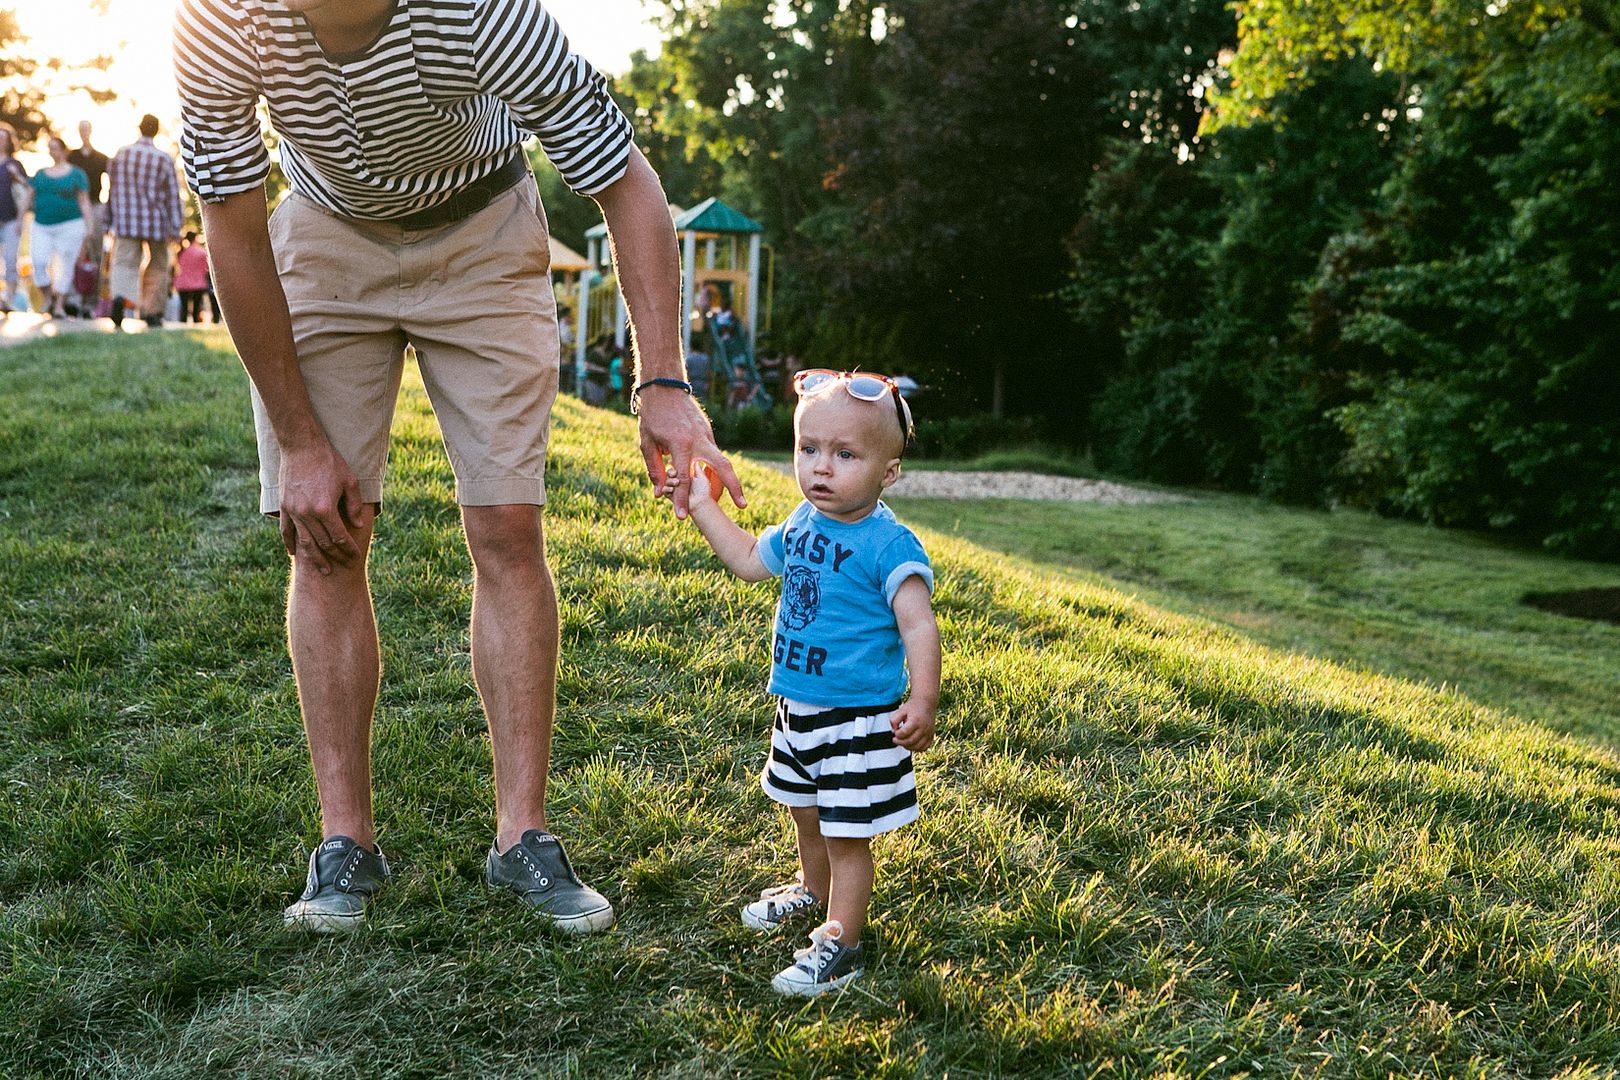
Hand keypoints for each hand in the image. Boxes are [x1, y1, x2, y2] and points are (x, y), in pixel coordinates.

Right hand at [277, 441, 372, 574]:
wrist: (301, 446)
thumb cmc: (330, 461)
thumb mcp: (350, 481)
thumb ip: (354, 505)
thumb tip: (358, 525)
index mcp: (326, 508)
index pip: (340, 537)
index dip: (349, 549)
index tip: (355, 557)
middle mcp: (308, 513)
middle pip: (323, 543)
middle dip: (335, 557)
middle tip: (343, 567)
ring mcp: (293, 511)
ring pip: (304, 542)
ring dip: (314, 558)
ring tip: (323, 570)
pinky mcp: (284, 507)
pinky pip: (286, 531)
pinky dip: (290, 544)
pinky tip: (294, 554)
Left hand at [637, 388, 744, 519]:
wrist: (664, 387)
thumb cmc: (652, 416)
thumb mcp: (647, 443)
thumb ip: (655, 469)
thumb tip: (660, 493)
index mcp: (680, 444)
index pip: (683, 478)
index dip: (681, 499)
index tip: (682, 517)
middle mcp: (699, 440)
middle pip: (722, 467)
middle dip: (734, 487)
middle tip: (742, 506)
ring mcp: (707, 435)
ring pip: (720, 461)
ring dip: (724, 480)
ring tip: (726, 498)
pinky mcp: (709, 432)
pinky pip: (713, 454)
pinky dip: (713, 468)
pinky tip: (709, 478)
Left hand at [890, 700, 935, 752]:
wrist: (926, 702)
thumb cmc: (913, 706)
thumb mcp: (901, 710)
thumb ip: (894, 720)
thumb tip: (894, 731)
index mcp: (915, 721)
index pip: (904, 733)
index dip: (897, 734)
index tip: (895, 732)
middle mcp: (924, 728)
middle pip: (910, 741)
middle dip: (900, 742)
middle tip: (895, 739)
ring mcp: (929, 732)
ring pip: (917, 747)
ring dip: (908, 747)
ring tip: (903, 741)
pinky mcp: (931, 735)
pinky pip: (925, 747)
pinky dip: (917, 748)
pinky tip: (911, 744)